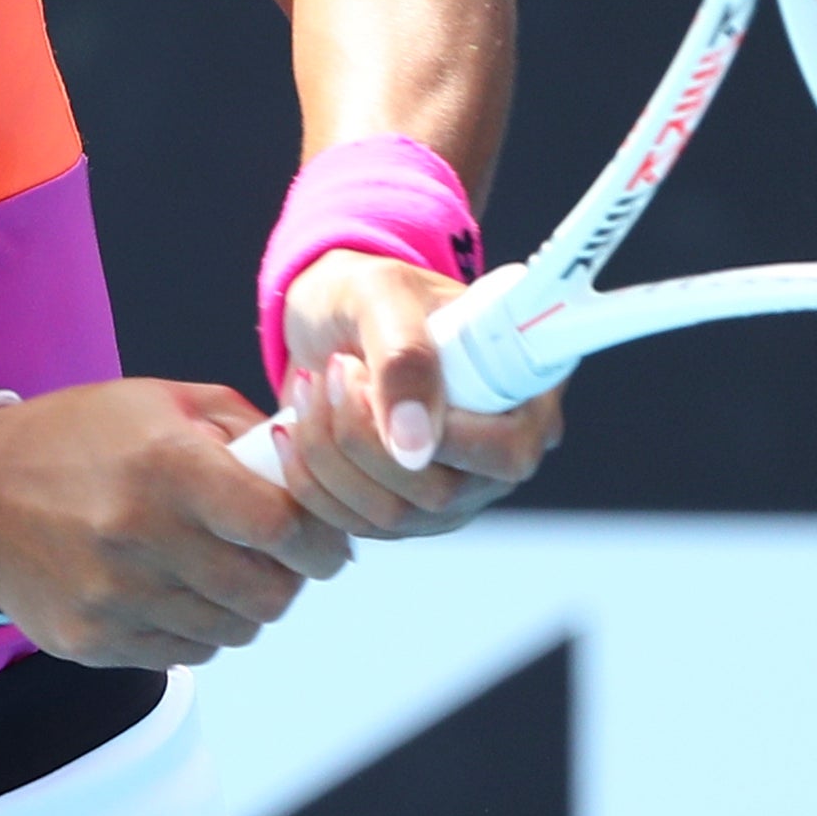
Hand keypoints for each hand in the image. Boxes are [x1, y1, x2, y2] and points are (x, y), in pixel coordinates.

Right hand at [0, 378, 352, 668]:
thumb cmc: (77, 438)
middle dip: (286, 580)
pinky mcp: (92, 642)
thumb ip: (242, 426)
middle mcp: (143, 537)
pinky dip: (193, 630)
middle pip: (266, 595)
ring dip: (239, 609)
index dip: (317, 539)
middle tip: (273, 561)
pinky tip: (171, 593)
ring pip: (230, 633)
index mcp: (168, 467)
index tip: (321, 540)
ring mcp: (115, 598)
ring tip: (217, 573)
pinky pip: (182, 656)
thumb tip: (307, 463)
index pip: (281, 526)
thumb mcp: (161, 400)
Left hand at [274, 249, 564, 540]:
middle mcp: (497, 456)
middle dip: (362, 436)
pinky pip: (354, 524)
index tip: (361, 376)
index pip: (505, 453)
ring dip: (328, 454)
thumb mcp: (385, 295)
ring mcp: (454, 493)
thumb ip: (406, 360)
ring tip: (308, 385)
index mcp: (525, 396)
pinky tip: (291, 427)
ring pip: (390, 515)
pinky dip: (310, 479)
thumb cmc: (371, 291)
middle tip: (330, 370)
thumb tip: (415, 448)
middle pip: (440, 493)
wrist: (329, 315)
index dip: (438, 435)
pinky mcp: (403, 512)